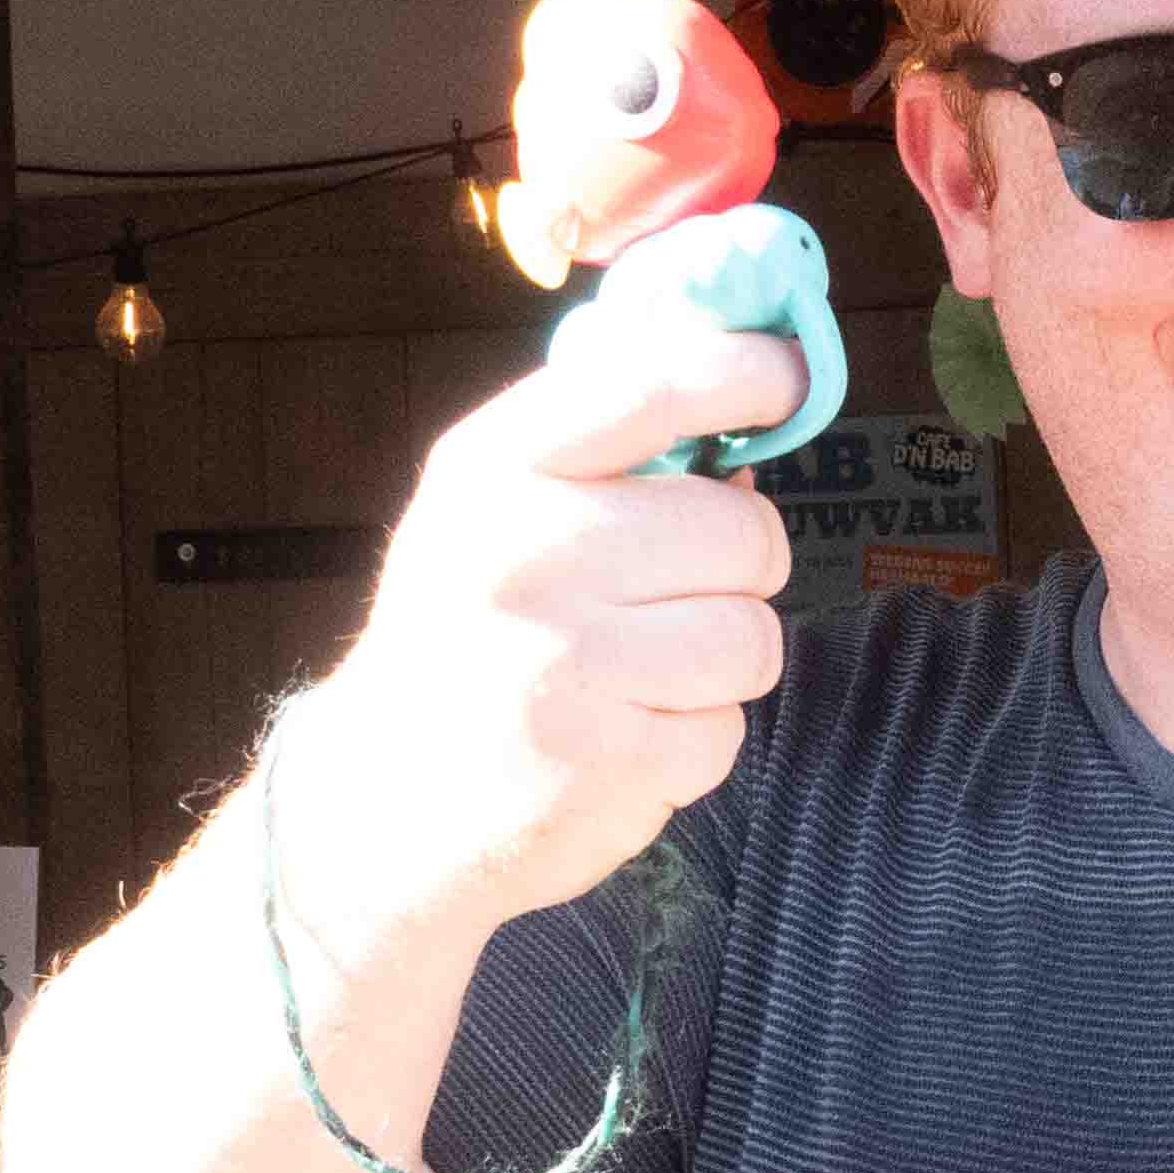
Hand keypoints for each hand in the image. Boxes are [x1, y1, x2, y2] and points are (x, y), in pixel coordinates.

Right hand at [271, 328, 806, 949]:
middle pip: (742, 532)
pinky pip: (729, 730)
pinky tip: (621, 736)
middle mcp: (528, 554)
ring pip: (753, 637)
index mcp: (495, 470)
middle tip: (674, 594)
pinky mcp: (613, 762)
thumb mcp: (488, 512)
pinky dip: (694, 740)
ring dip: (722, 662)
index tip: (788, 379)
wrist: (385, 800)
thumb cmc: (465, 635)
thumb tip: (748, 437)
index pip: (655, 384)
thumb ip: (601, 451)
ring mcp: (570, 664)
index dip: (750, 371)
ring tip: (640, 672)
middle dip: (738, 567)